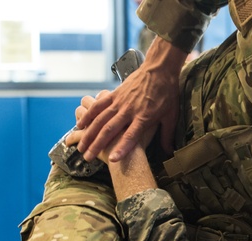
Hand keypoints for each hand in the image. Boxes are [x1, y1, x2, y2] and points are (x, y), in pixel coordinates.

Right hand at [76, 38, 186, 161]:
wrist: (159, 69)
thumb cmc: (166, 93)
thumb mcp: (171, 116)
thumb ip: (167, 135)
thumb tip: (168, 152)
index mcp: (144, 118)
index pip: (131, 137)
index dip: (122, 148)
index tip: (113, 159)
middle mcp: (129, 110)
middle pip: (110, 130)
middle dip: (97, 145)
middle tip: (88, 157)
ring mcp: (120, 102)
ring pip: (100, 119)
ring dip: (89, 133)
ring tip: (81, 146)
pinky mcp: (114, 94)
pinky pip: (98, 105)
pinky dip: (88, 115)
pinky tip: (80, 125)